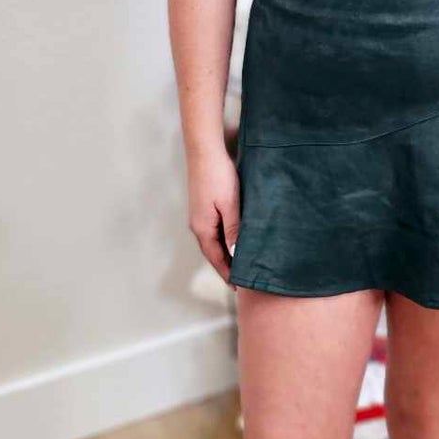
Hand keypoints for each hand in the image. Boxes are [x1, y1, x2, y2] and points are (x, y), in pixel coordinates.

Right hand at [187, 144, 240, 282]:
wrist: (205, 151)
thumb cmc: (218, 176)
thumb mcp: (231, 205)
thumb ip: (234, 230)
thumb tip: (236, 255)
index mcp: (202, 228)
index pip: (216, 258)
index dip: (227, 273)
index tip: (238, 286)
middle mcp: (197, 225)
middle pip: (212, 252)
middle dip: (226, 266)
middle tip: (241, 279)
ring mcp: (199, 216)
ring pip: (213, 241)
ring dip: (224, 253)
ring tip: (239, 263)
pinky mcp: (203, 206)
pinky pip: (214, 230)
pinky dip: (223, 239)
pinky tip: (233, 239)